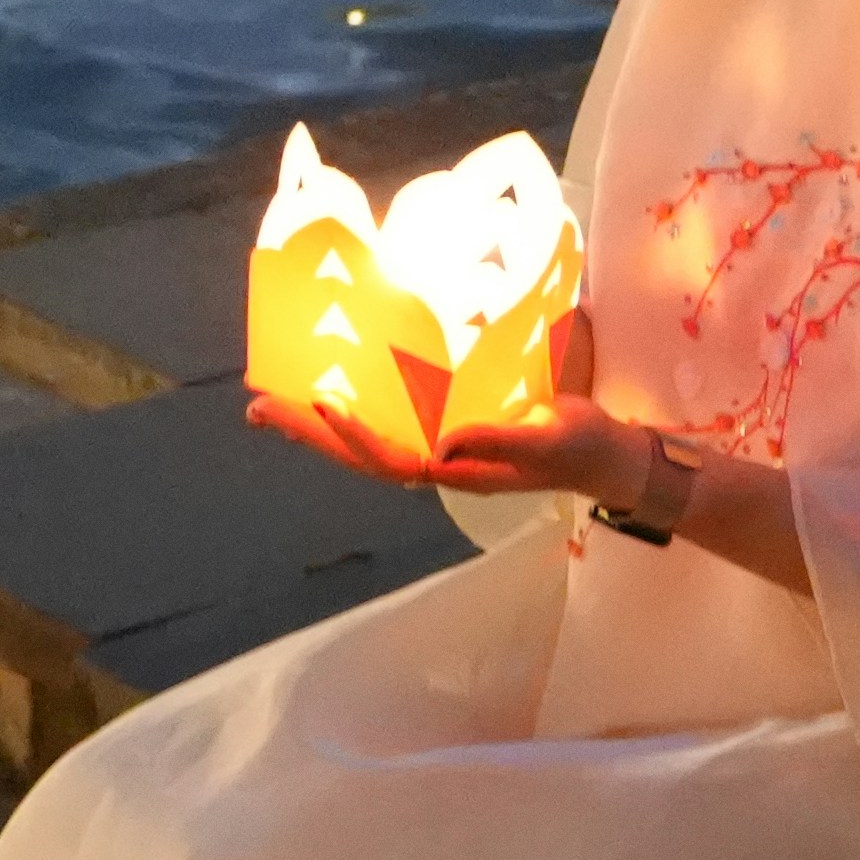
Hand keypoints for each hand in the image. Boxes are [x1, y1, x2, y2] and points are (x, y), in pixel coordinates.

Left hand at [252, 308, 640, 502]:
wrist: (602, 453)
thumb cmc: (576, 447)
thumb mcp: (543, 440)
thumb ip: (497, 442)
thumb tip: (441, 444)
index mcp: (455, 470)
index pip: (390, 458)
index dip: (354, 435)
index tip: (324, 402)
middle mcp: (436, 462)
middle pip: (358, 452)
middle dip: (308, 431)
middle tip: (257, 408)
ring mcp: (438, 447)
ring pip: (366, 438)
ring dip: (318, 424)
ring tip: (271, 404)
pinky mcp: (446, 428)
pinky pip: (389, 419)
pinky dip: (355, 408)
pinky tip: (330, 390)